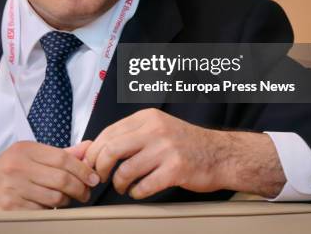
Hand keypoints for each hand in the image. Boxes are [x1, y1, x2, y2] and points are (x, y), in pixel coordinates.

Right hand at [0, 140, 99, 211]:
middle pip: (61, 180)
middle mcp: (17, 168)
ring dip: (67, 202)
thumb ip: (59, 154)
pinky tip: (47, 207)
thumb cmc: (5, 173)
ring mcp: (13, 190)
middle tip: (85, 193)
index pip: (62, 158)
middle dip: (80, 189)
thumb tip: (88, 148)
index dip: (82, 170)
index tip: (92, 178)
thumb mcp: (29, 156)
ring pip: (54, 199)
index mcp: (24, 151)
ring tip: (67, 200)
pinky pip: (42, 213)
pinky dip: (50, 212)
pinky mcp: (11, 211)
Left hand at [84, 108, 284, 198]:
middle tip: (99, 177)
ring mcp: (166, 149)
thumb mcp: (156, 127)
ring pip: (125, 170)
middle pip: (111, 149)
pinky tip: (138, 192)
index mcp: (146, 117)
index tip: (90, 163)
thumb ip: (129, 134)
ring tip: (122, 187)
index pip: (108, 133)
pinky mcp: (176, 169)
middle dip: (99, 167)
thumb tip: (95, 146)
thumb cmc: (184, 143)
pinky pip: (144, 186)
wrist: (221, 154)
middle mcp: (155, 130)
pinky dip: (136, 193)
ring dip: (118, 184)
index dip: (94, 151)